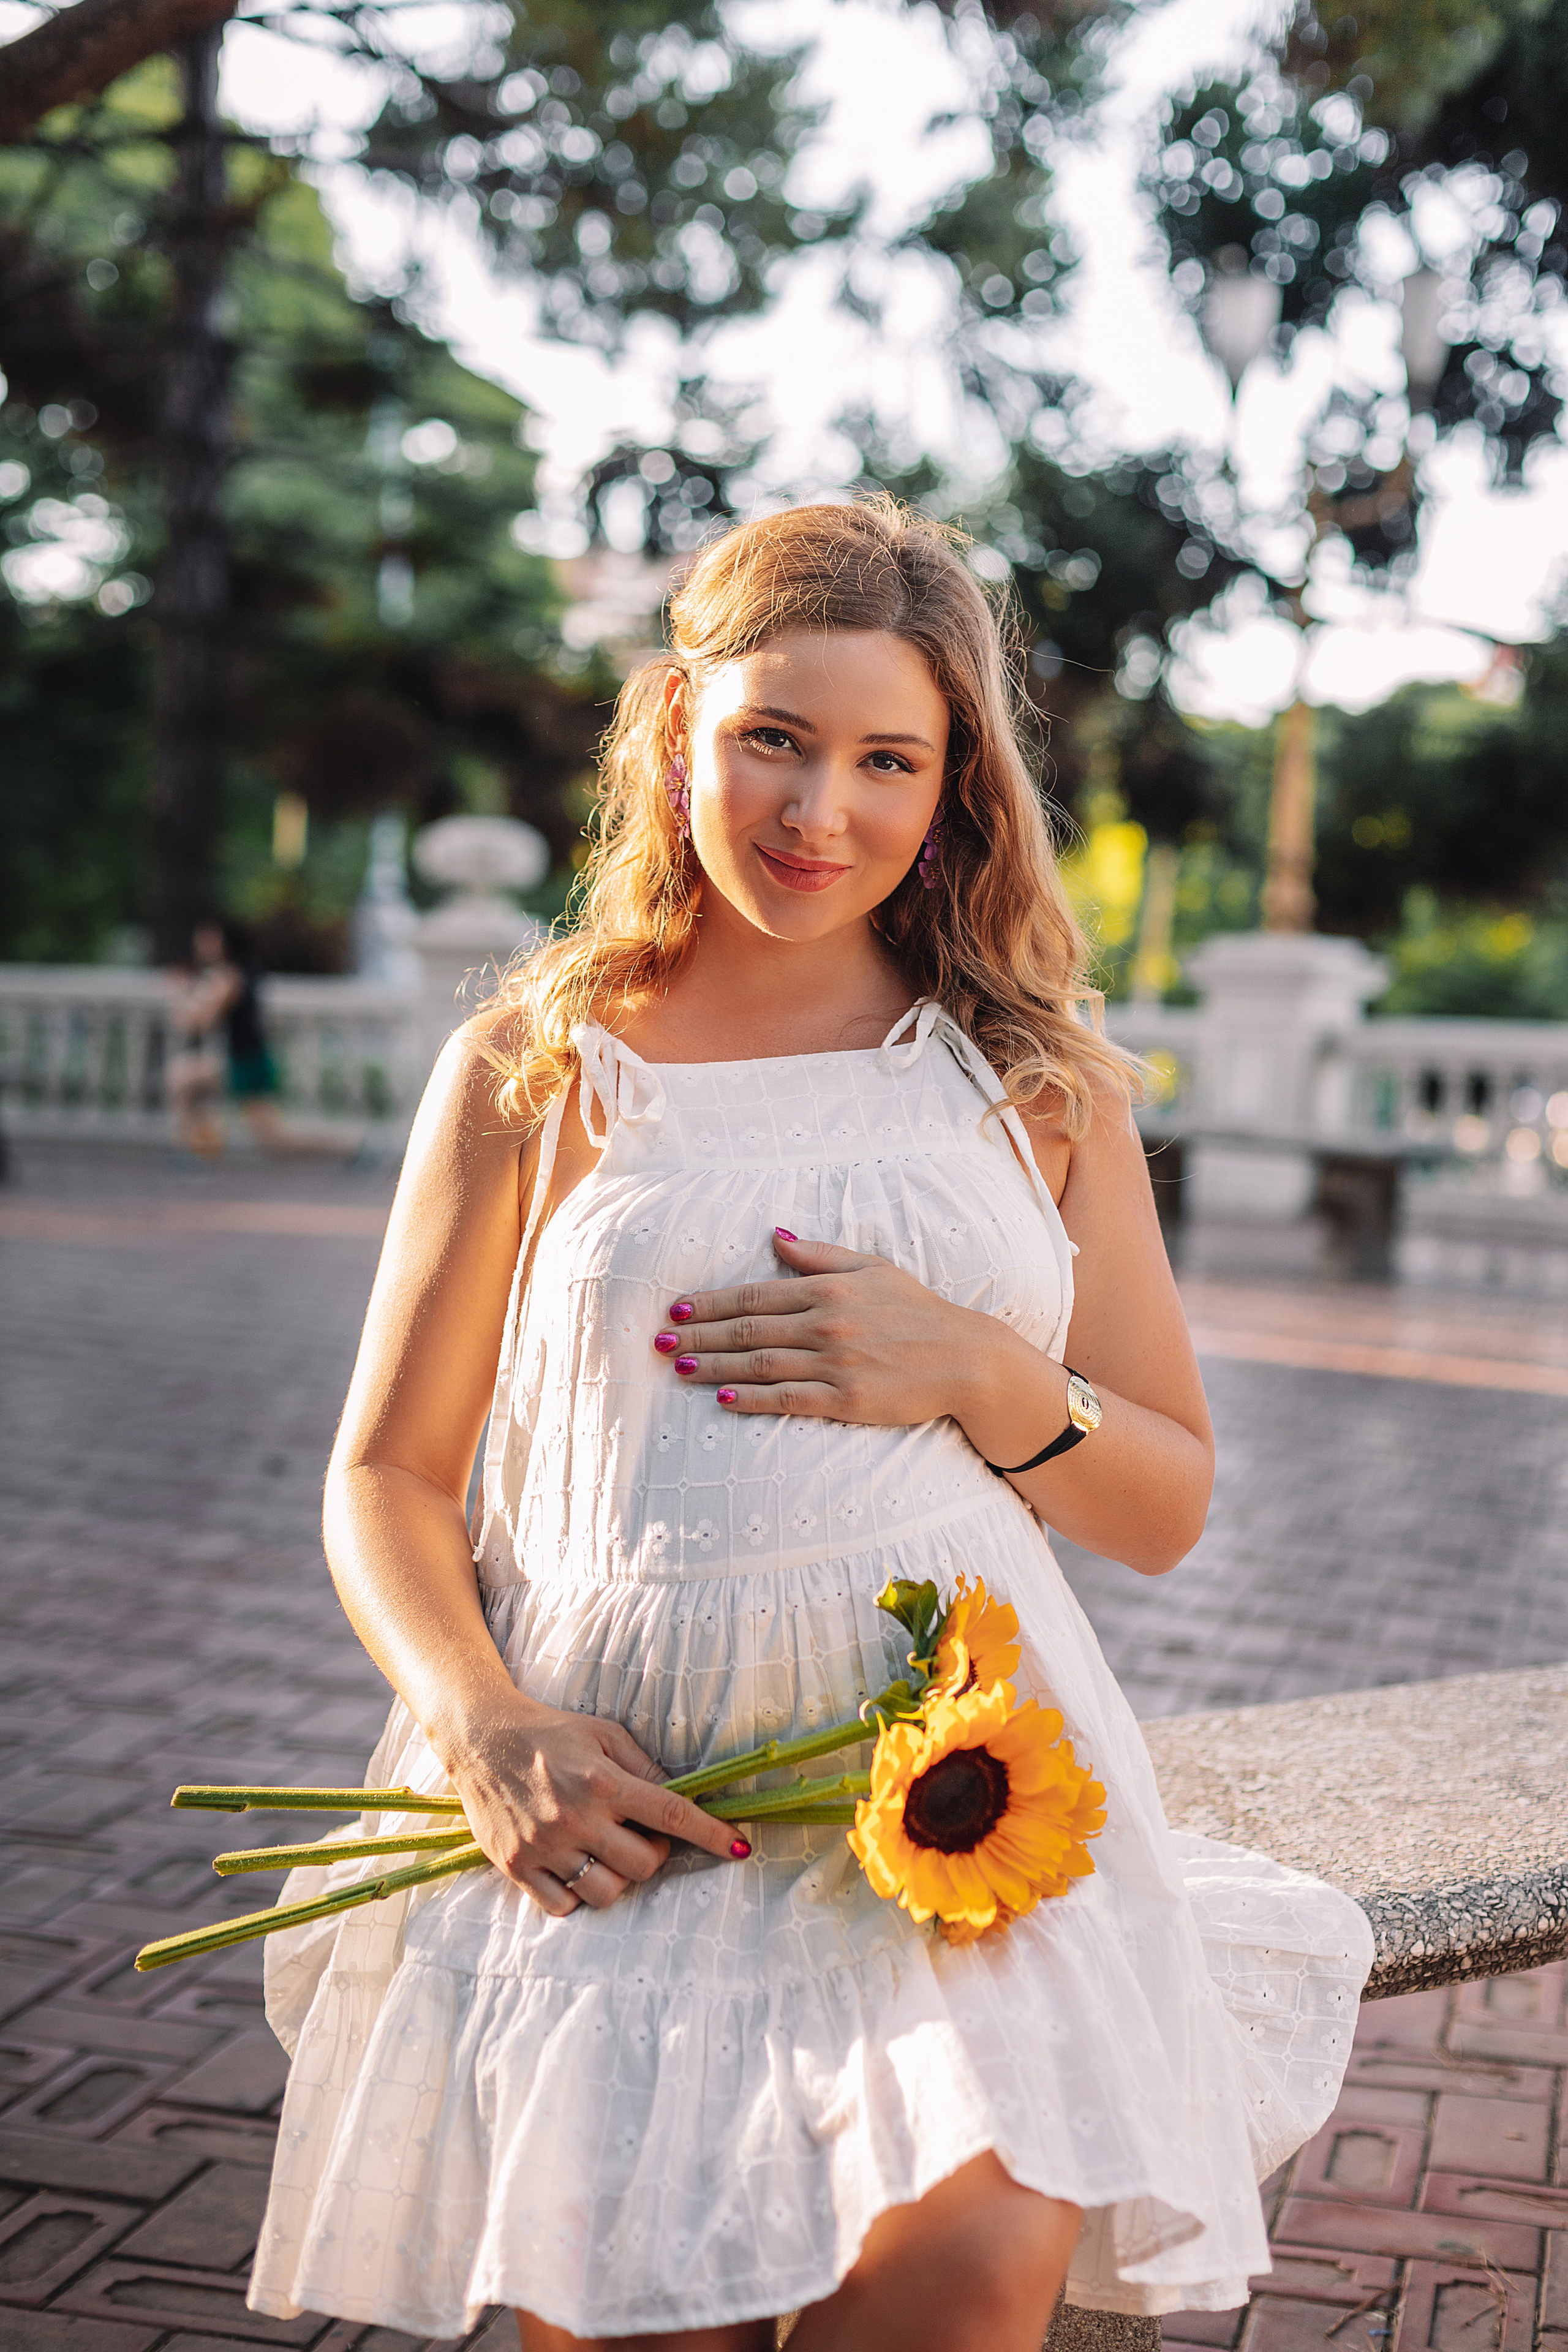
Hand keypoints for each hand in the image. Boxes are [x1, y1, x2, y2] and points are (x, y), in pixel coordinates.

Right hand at [443, 1689, 748, 1917]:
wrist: (481, 1738)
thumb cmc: (551, 1732)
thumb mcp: (604, 1734)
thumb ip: (643, 1767)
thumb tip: (682, 1795)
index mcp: (602, 1782)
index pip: (671, 1815)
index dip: (712, 1834)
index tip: (741, 1848)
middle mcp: (575, 1817)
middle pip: (644, 1865)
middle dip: (655, 1854)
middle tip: (641, 1835)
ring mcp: (544, 1846)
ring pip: (607, 1892)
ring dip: (620, 1877)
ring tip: (609, 1852)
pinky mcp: (517, 1866)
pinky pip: (564, 1904)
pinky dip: (578, 1892)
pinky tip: (577, 1865)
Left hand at [653, 1230, 982, 1425]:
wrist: (965, 1358)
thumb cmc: (919, 1311)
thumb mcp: (872, 1269)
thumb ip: (819, 1255)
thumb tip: (776, 1235)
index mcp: (828, 1290)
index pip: (753, 1297)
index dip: (710, 1303)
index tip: (676, 1308)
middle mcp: (825, 1324)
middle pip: (746, 1331)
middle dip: (697, 1336)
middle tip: (659, 1343)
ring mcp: (834, 1364)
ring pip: (759, 1365)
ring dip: (713, 1367)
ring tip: (679, 1369)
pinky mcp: (846, 1400)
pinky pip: (788, 1398)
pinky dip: (753, 1398)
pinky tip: (724, 1399)